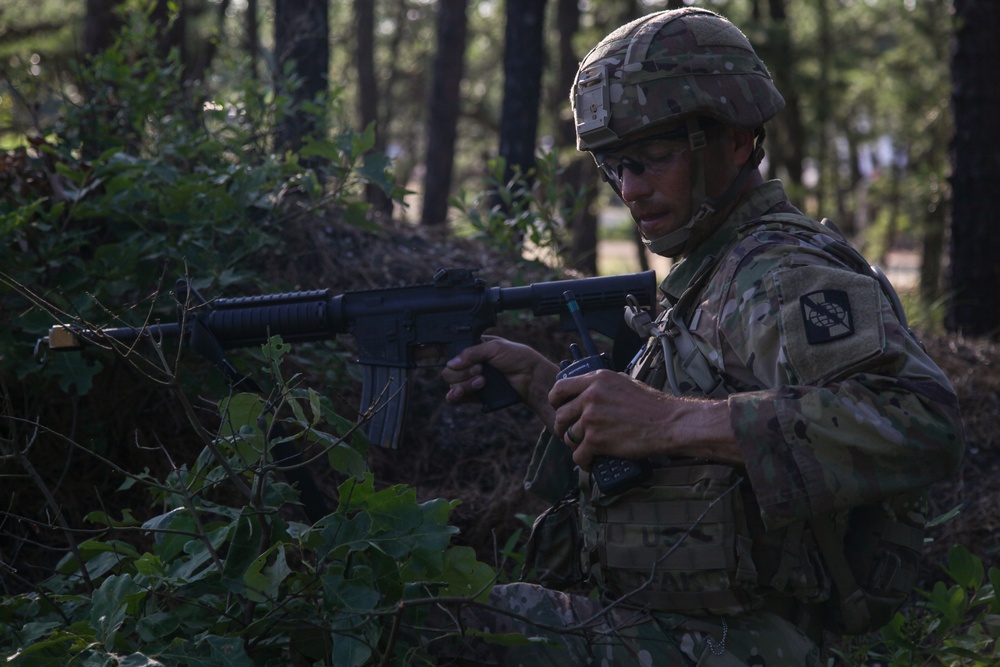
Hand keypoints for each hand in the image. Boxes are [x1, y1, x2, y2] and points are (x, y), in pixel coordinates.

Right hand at [442, 336, 559, 425]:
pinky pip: (456, 399)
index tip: (463, 360)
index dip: (452, 358)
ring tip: (482, 381)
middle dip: (463, 372)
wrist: (531, 377)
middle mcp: (470, 365)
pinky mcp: (475, 396)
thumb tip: (452, 363)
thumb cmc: (517, 357)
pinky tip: (460, 393)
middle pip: (450, 371)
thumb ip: (472, 352)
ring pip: (453, 384)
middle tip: (480, 369)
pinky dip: (454, 396)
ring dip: (465, 383)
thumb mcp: (495, 347)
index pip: (452, 354)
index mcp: (473, 349)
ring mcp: (471, 381)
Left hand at [549, 369, 741, 469]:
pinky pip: (578, 455)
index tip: (559, 409)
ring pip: (569, 437)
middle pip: (561, 415)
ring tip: (584, 449)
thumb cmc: (653, 406)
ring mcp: (592, 418)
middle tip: (571, 434)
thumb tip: (592, 389)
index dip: (556, 401)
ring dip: (575, 446)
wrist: (670, 424)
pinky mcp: (596, 440)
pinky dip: (583, 462)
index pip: (560, 388)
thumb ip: (604, 385)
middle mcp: (591, 396)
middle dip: (563, 427)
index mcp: (597, 379)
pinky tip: (589, 462)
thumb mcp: (625, 383)